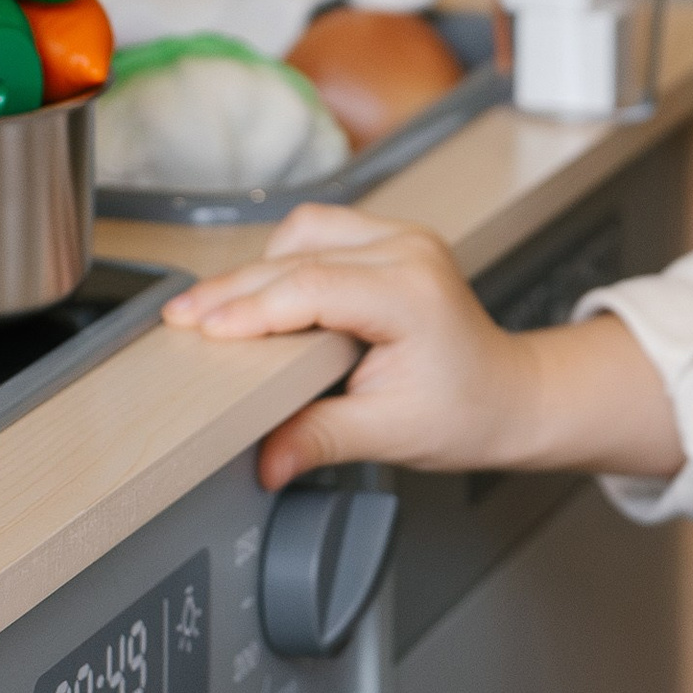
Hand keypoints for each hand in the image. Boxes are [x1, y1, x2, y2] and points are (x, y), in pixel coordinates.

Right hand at [160, 208, 680, 488]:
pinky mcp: (392, 240)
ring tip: (212, 309)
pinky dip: (283, 260)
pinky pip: (321, 231)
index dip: (251, 309)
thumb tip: (267, 460)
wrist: (512, 395)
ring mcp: (402, 238)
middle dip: (233, 289)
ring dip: (256, 268)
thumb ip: (322, 439)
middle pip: (297, 255)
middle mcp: (408, 251)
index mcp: (412, 293)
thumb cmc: (469, 412)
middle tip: (180, 320)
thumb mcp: (391, 434)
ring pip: (304, 231)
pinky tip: (258, 294)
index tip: (202, 332)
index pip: (312, 287)